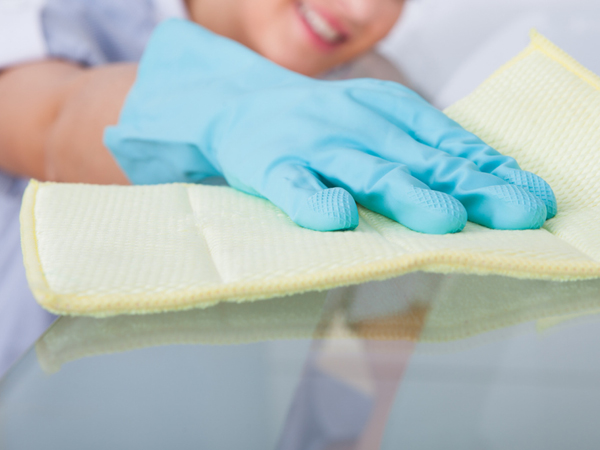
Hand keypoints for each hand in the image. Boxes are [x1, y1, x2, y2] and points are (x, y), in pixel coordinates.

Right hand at [105, 19, 555, 233]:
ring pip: (365, 170)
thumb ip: (422, 151)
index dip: (488, 171)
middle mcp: (356, 126)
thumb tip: (484, 183)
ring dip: (406, 192)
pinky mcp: (272, 166)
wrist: (240, 106)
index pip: (446, 144)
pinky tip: (337, 219)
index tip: (527, 197)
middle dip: (469, 186)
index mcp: (386, 114)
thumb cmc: (319, 126)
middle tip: (514, 211)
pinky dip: (314, 202)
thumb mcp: (377, 126)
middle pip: (420, 159)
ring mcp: (313, 146)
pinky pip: (294, 186)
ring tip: (443, 219)